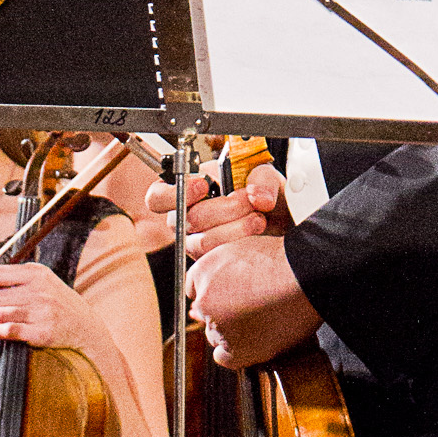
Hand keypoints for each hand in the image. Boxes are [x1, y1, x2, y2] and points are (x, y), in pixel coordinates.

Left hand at [0, 260, 97, 352]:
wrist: (85, 326)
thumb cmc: (58, 302)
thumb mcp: (43, 280)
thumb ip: (16, 278)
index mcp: (37, 273)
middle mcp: (40, 290)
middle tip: (7, 310)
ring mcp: (42, 311)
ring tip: (9, 322)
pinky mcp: (42, 331)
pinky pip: (7, 330)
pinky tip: (4, 332)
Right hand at [131, 161, 291, 261]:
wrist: (280, 217)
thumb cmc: (261, 192)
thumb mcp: (263, 174)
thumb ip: (261, 178)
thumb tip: (258, 196)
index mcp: (185, 190)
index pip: (157, 197)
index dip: (173, 194)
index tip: (204, 185)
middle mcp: (184, 218)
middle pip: (186, 219)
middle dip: (224, 208)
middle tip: (247, 199)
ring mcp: (195, 242)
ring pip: (202, 242)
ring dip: (235, 228)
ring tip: (258, 217)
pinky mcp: (210, 262)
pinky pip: (216, 258)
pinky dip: (239, 244)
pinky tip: (257, 234)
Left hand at [189, 233, 319, 369]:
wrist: (305, 277)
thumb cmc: (283, 260)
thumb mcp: (243, 245)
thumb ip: (223, 264)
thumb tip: (215, 281)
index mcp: (203, 271)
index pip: (196, 289)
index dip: (216, 293)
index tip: (231, 296)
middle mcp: (204, 300)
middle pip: (207, 314)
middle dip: (222, 312)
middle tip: (251, 306)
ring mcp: (218, 327)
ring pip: (216, 335)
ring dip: (231, 331)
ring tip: (262, 318)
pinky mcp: (235, 349)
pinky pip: (224, 356)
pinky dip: (235, 352)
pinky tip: (253, 339)